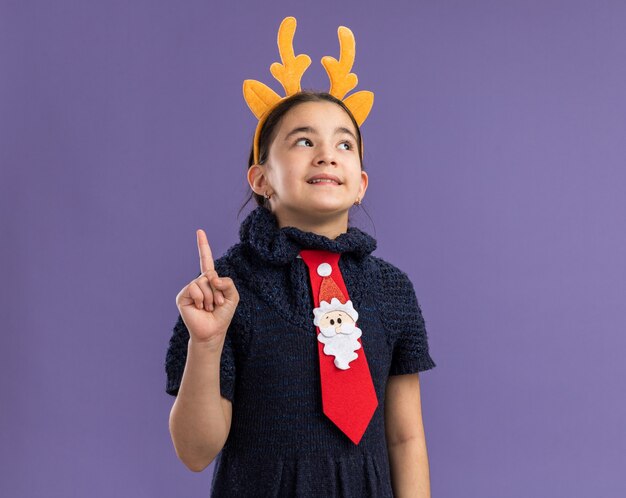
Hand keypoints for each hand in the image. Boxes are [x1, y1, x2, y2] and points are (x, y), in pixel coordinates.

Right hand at [175, 229, 238, 347]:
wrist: (212, 331)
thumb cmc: (223, 315)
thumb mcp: (233, 296)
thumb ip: (228, 282)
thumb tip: (211, 277)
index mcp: (210, 280)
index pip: (206, 260)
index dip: (203, 246)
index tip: (199, 231)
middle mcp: (198, 282)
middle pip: (210, 274)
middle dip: (218, 290)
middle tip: (217, 304)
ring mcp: (190, 289)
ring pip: (202, 281)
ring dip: (210, 296)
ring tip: (209, 307)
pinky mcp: (182, 296)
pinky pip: (194, 288)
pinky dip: (201, 298)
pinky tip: (200, 307)